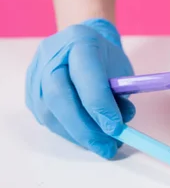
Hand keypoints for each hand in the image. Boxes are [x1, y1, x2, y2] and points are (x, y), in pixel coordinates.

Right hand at [25, 18, 135, 157]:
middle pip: (59, 96)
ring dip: (77, 135)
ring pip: (49, 112)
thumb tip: (117, 127)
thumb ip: (121, 95)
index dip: (100, 104)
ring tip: (101, 145)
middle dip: (85, 128)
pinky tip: (86, 138)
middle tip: (107, 147)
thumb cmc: (105, 59)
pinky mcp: (30, 91)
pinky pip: (46, 118)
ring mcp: (35, 73)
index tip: (116, 128)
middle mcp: (51, 55)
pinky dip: (68, 133)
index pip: (85, 74)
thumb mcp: (120, 70)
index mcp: (79, 40)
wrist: (81, 45)